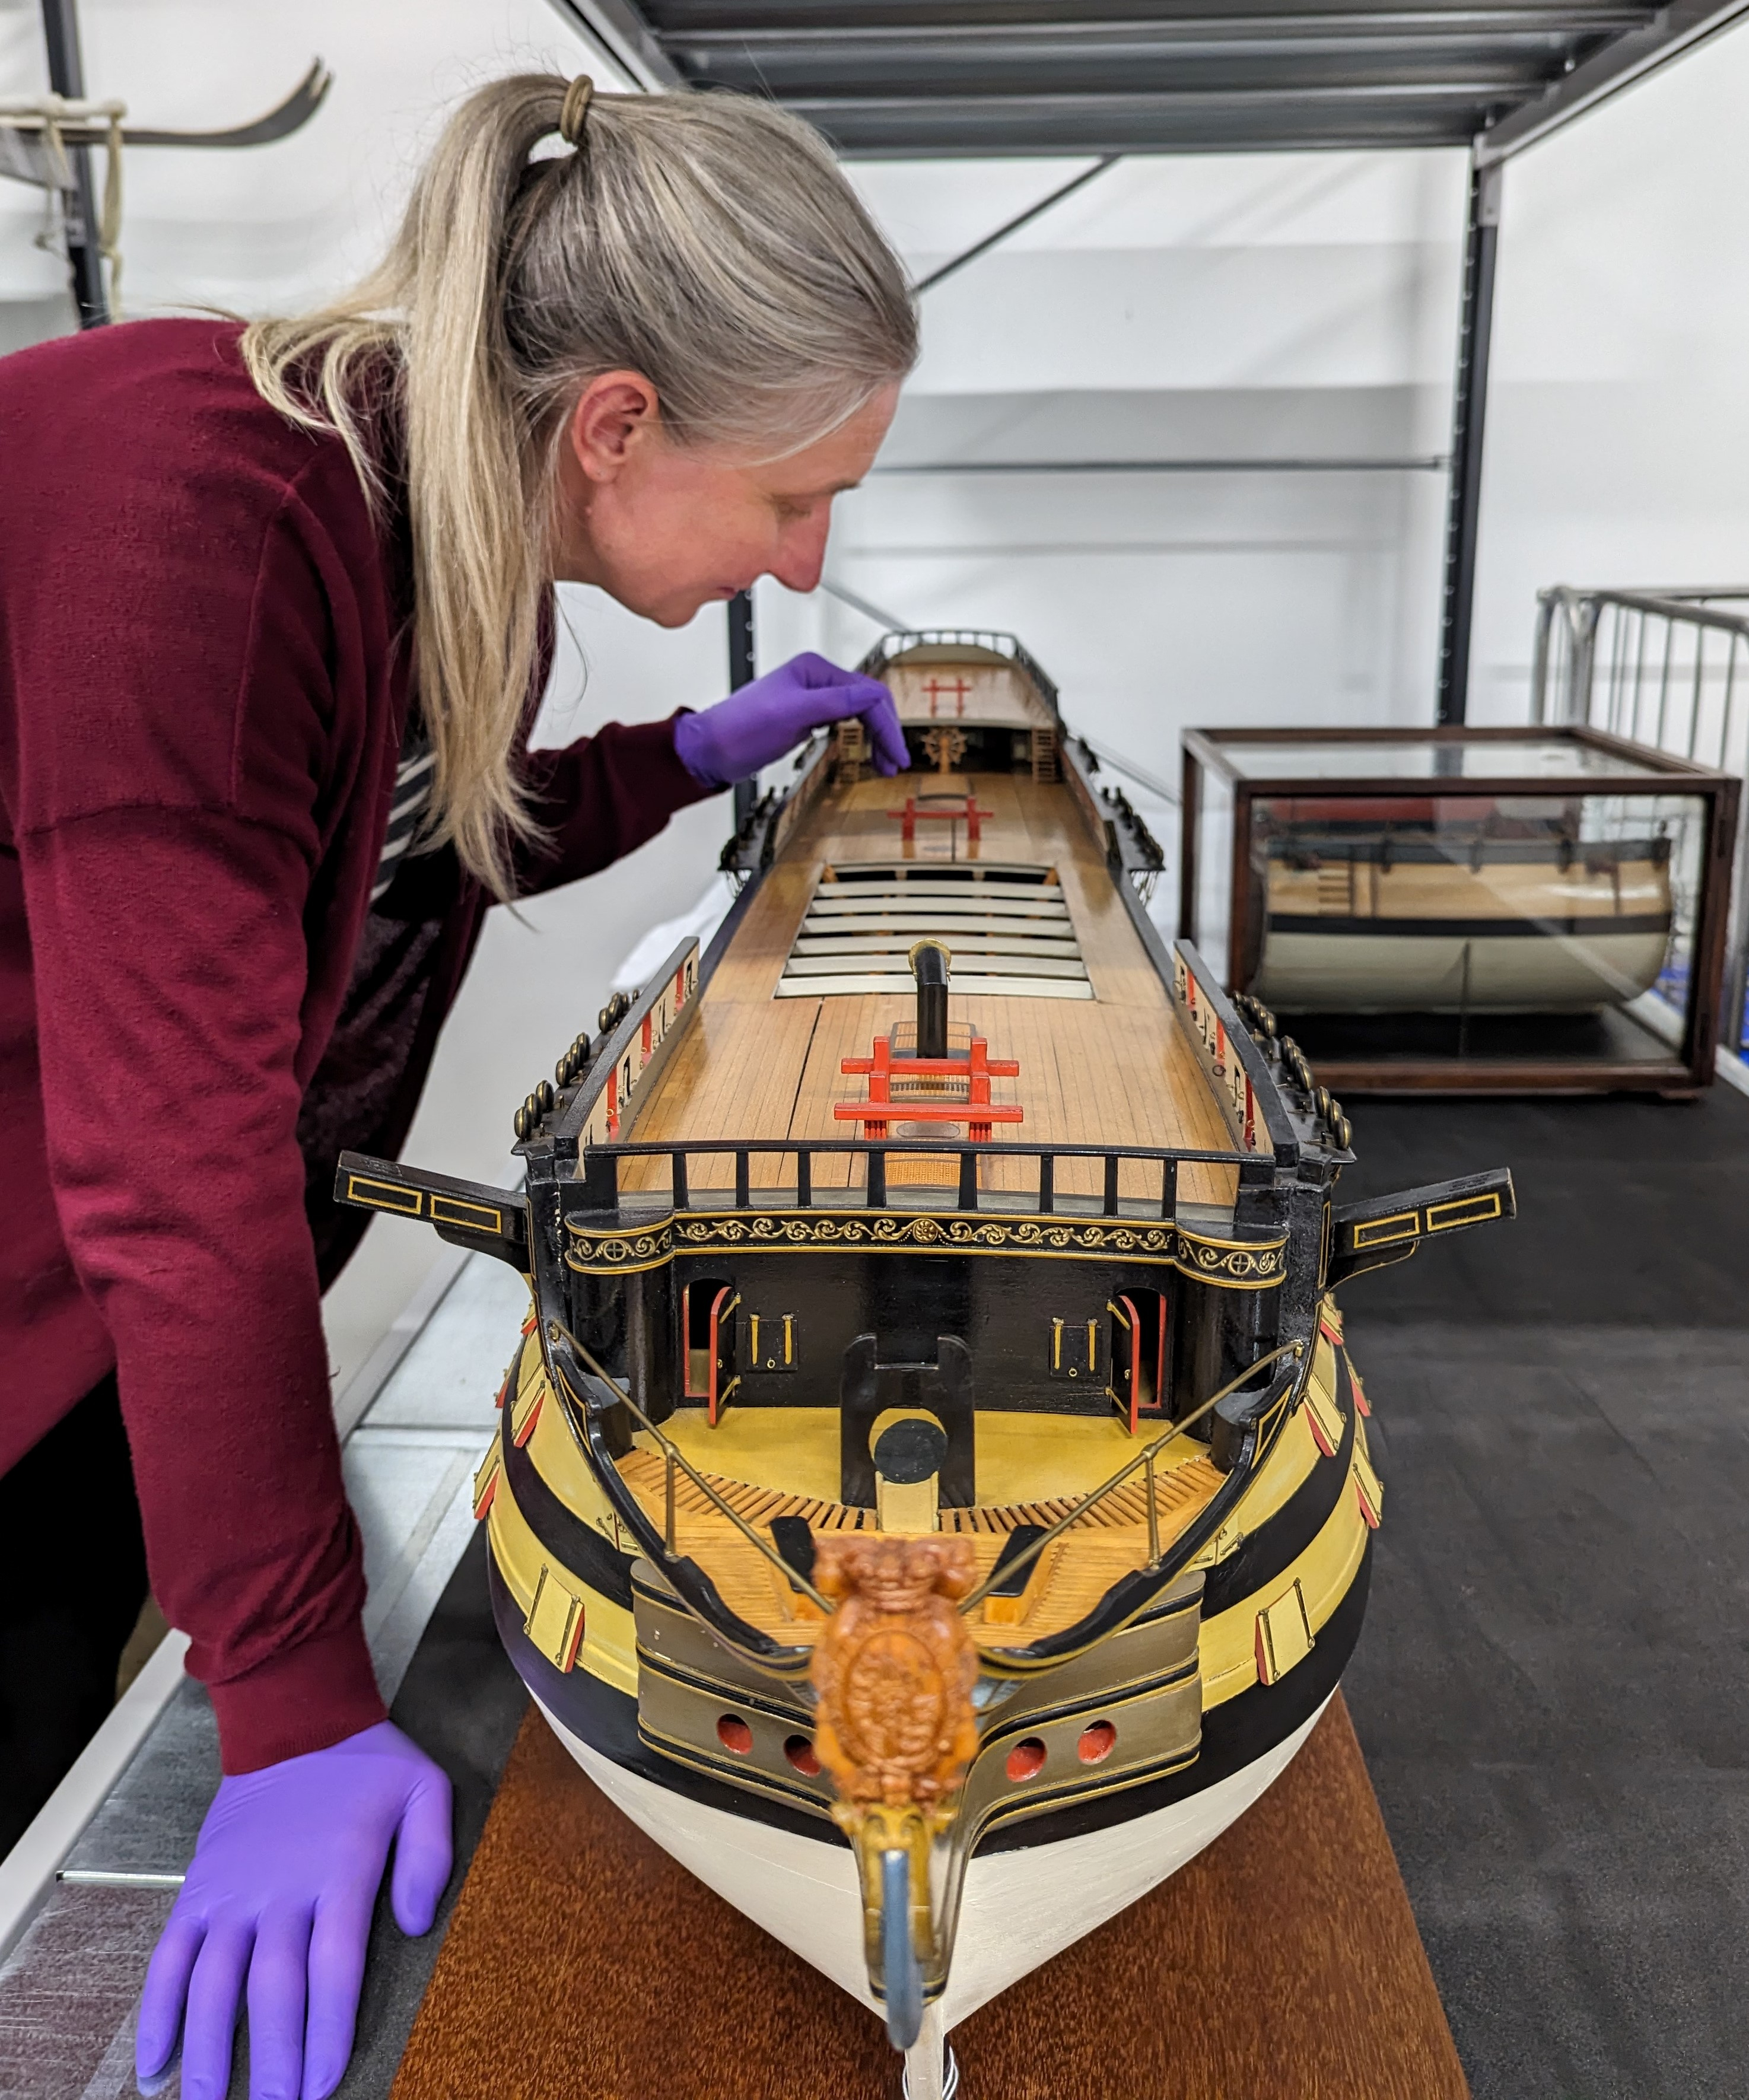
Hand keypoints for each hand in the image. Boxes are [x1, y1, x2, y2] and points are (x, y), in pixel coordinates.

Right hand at [136, 1721, 451, 2099]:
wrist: (294, 1721)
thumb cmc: (367, 1765)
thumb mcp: (424, 1790)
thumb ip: (429, 1855)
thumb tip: (417, 1924)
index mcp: (340, 1871)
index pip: (333, 1968)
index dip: (328, 2030)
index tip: (323, 2084)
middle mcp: (280, 1889)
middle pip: (272, 1989)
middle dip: (272, 2061)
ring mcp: (232, 1893)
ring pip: (212, 1984)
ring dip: (208, 2051)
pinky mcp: (198, 1890)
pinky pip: (169, 1958)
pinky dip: (157, 2012)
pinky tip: (154, 2064)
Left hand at [673, 651, 907, 786]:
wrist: (711, 750)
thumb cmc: (740, 729)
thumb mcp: (792, 713)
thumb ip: (835, 702)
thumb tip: (871, 696)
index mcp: (815, 670)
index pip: (867, 693)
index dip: (885, 724)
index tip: (895, 752)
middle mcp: (817, 680)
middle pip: (868, 702)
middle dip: (885, 731)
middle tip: (894, 761)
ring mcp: (813, 699)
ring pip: (860, 713)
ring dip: (876, 736)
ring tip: (883, 763)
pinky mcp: (807, 718)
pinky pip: (846, 723)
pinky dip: (860, 737)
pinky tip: (864, 752)